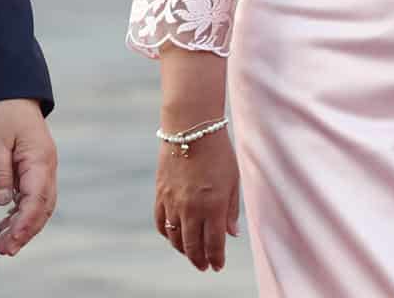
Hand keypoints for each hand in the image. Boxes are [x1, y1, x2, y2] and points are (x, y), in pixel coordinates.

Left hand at [0, 99, 56, 257]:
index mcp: (40, 158)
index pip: (37, 198)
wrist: (7, 93)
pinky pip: (32, 197)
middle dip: (25, 231)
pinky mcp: (34, 170)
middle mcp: (47, 166)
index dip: (25, 223)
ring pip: (40, 205)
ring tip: (3, 245)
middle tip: (4, 250)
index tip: (11, 240)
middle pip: (42, 207)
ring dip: (24, 226)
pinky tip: (5, 225)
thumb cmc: (0, 113)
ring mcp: (43, 169)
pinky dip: (21, 214)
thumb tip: (3, 202)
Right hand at [154, 128, 240, 271]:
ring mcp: (173, 202)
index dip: (216, 259)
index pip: (214, 244)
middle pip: (193, 246)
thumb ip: (231, 209)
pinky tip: (174, 235)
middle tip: (204, 266)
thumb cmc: (218, 152)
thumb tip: (232, 234)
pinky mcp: (160, 193)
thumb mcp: (233, 180)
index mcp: (213, 206)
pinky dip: (167, 233)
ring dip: (183, 250)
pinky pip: (160, 222)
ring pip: (175, 238)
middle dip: (199, 260)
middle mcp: (191, 208)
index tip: (218, 266)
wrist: (191, 127)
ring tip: (190, 253)